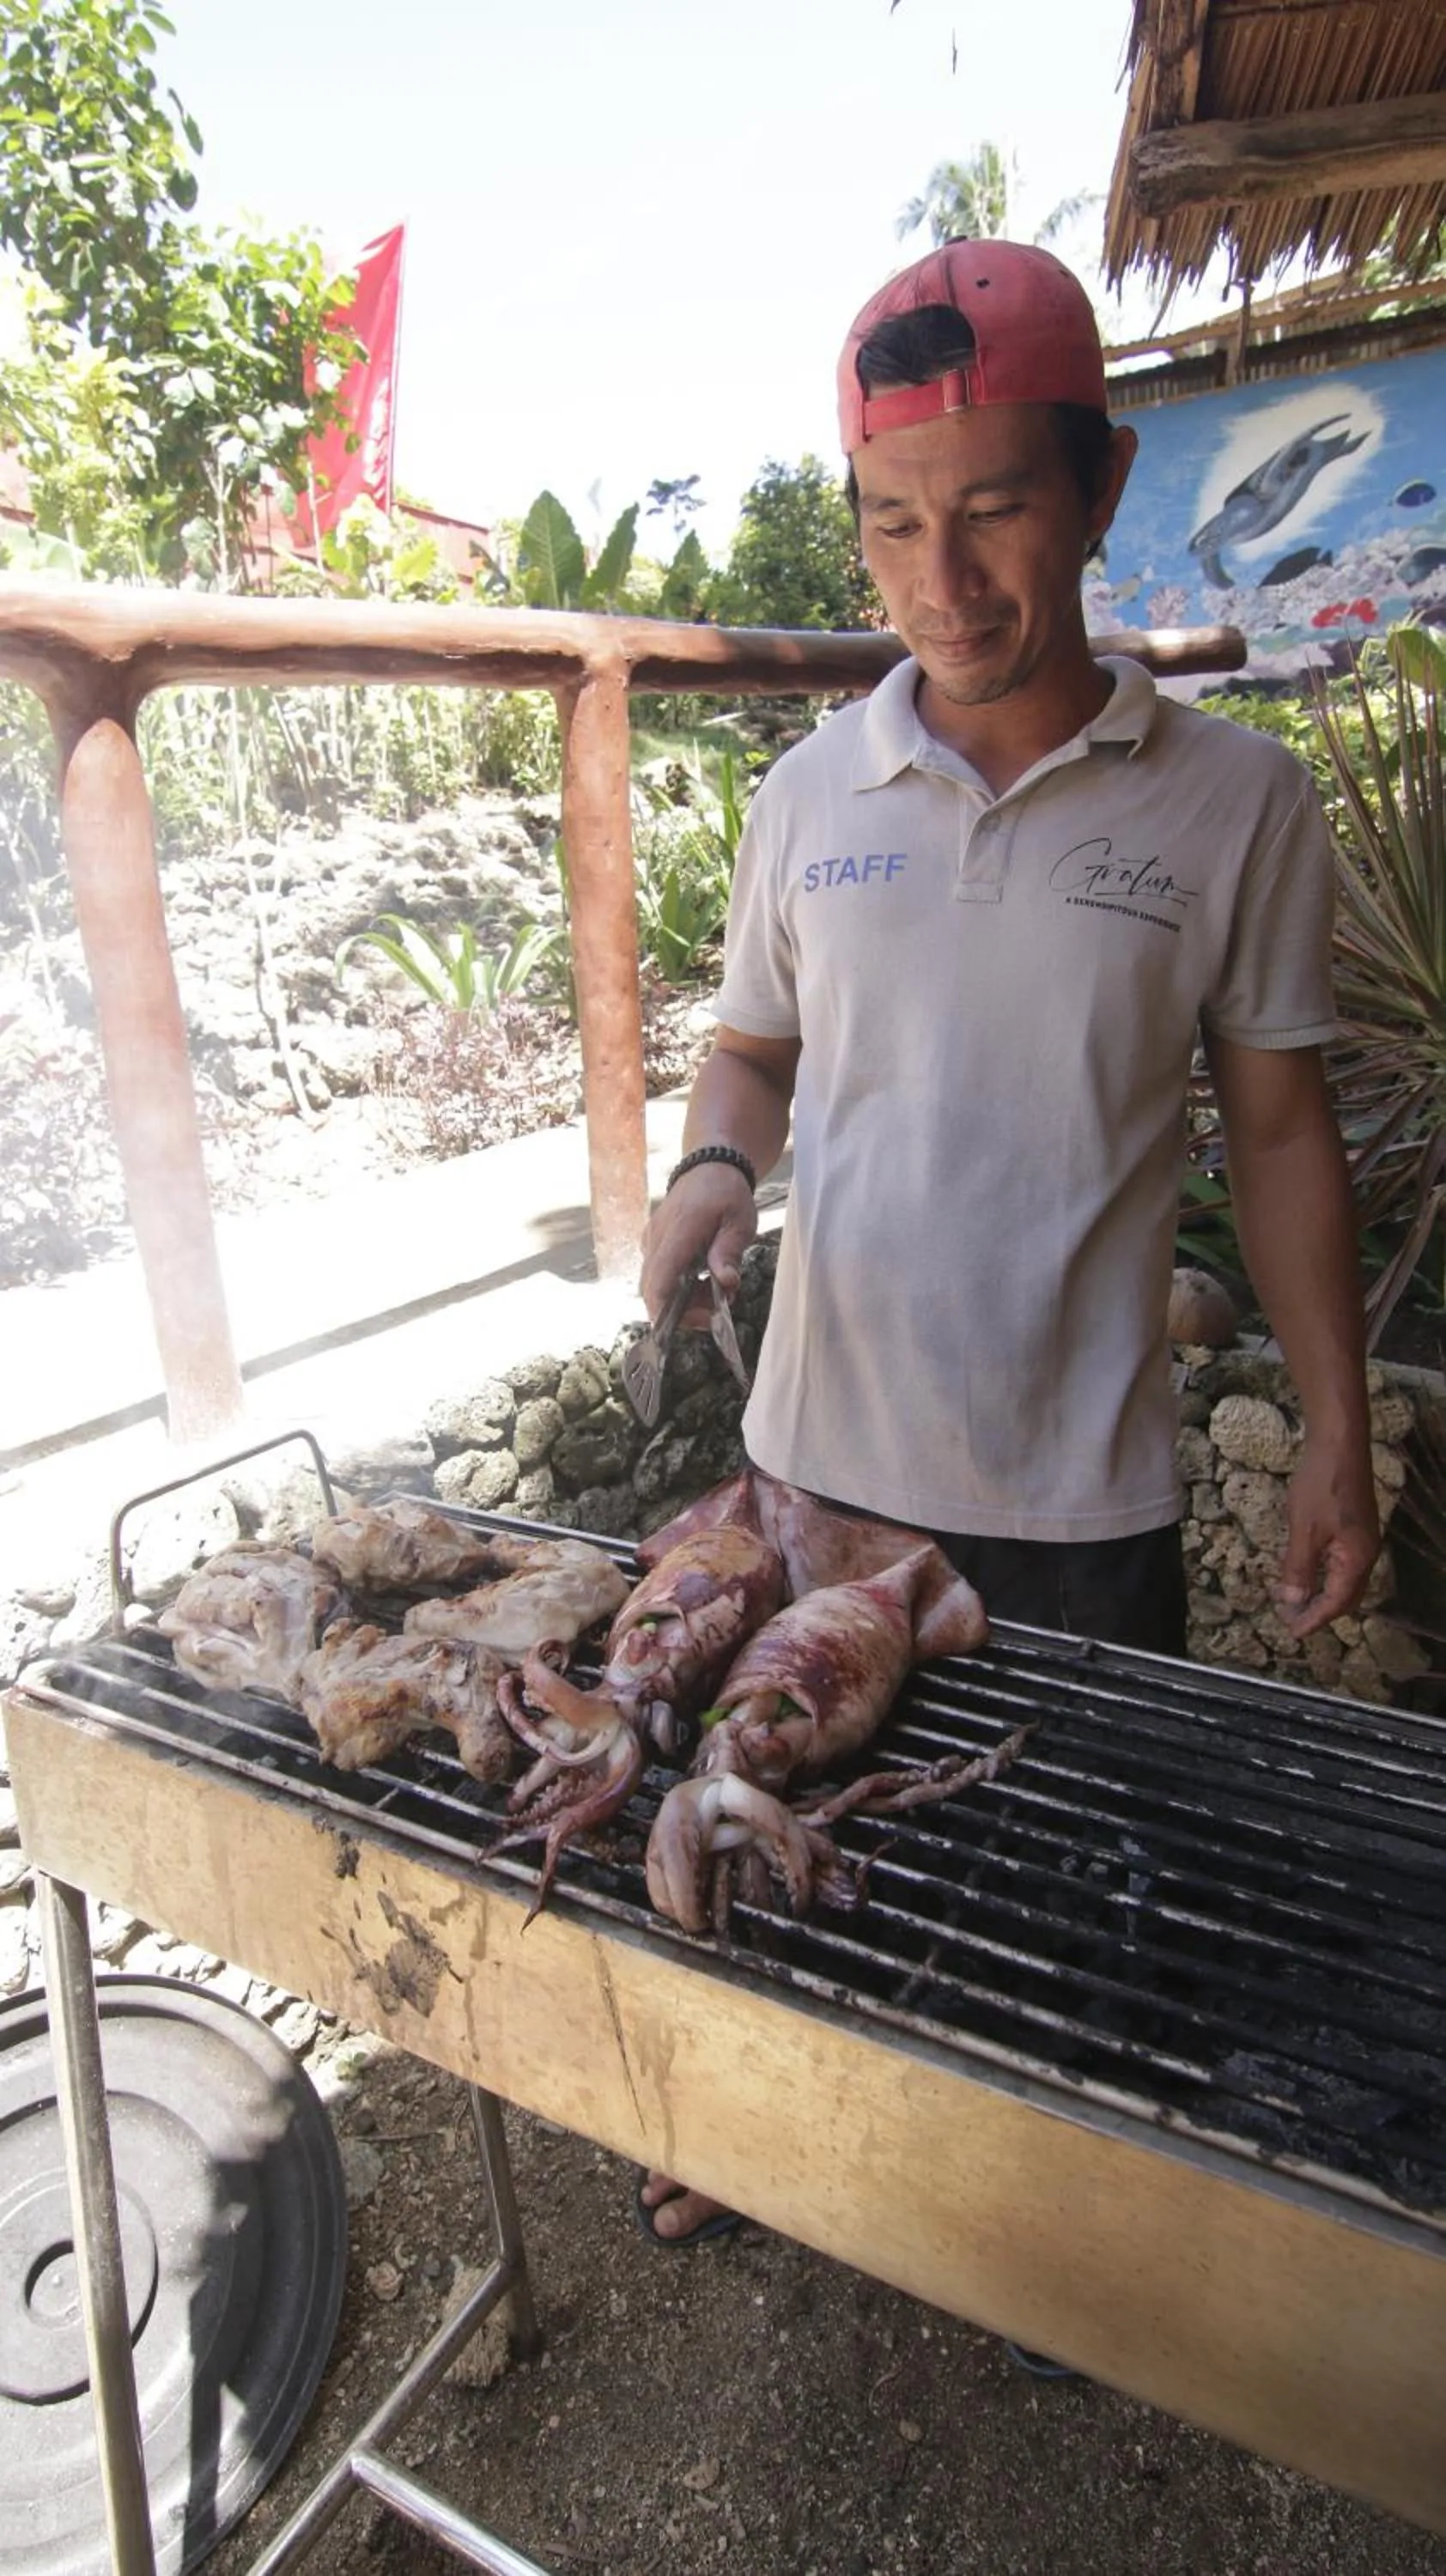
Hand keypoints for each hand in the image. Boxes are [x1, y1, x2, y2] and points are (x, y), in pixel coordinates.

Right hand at [640, 1167, 756, 1325]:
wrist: (709, 1166)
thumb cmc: (727, 1194)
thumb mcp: (739, 1221)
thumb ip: (728, 1251)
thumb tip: (726, 1283)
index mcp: (679, 1232)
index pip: (659, 1280)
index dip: (668, 1311)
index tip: (698, 1320)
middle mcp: (657, 1238)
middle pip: (653, 1290)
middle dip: (682, 1311)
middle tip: (714, 1312)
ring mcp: (651, 1241)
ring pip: (655, 1285)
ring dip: (682, 1300)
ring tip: (714, 1294)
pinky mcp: (653, 1244)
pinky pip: (658, 1275)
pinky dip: (678, 1287)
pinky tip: (702, 1281)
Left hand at [1275, 1429, 1379, 1638]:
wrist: (1340, 1444)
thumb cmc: (1321, 1487)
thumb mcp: (1304, 1530)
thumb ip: (1299, 1569)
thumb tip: (1294, 1603)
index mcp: (1357, 1560)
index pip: (1336, 1603)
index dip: (1315, 1620)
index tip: (1293, 1633)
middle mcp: (1366, 1555)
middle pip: (1346, 1597)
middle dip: (1320, 1612)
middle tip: (1292, 1621)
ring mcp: (1362, 1541)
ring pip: (1344, 1581)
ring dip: (1322, 1594)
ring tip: (1295, 1603)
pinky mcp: (1355, 1528)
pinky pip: (1342, 1564)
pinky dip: (1324, 1575)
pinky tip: (1306, 1572)